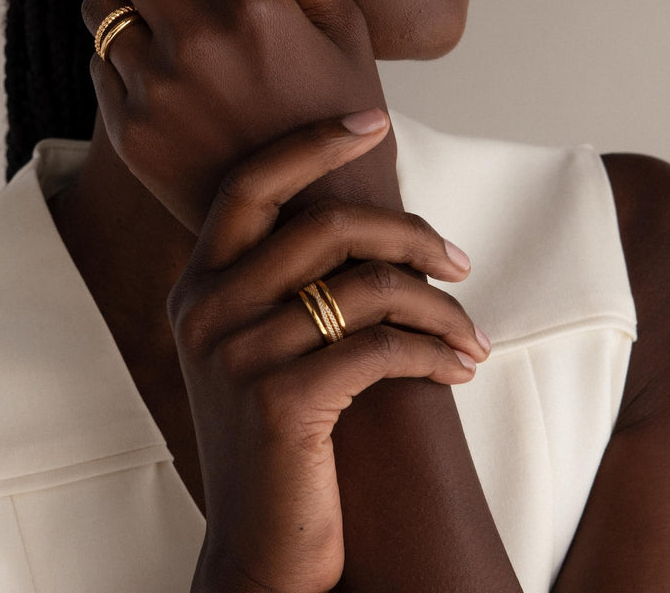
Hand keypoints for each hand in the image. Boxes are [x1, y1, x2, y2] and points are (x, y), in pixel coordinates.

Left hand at [83, 0, 397, 231]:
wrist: (314, 224)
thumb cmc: (341, 114)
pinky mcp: (130, 132)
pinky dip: (113, 35)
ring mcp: (155, 90)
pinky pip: (99, 60)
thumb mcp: (342, 24)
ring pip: (101, 4)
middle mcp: (194, 42)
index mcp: (253, 6)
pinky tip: (140, 34)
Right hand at [171, 113, 486, 592]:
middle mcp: (206, 309)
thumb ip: (282, 282)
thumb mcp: (259, 346)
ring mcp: (237, 355)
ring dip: (438, 305)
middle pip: (324, 225)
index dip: (314, 142)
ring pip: (365, 288)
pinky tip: (459, 368)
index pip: (252, 182)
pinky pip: (381, 348)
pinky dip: (435, 351)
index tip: (373, 120)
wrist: (260, 550)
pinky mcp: (279, 404)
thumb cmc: (279, 437)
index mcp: (198, 283)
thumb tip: (362, 220)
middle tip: (459, 261)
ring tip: (471, 333)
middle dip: (408, 232)